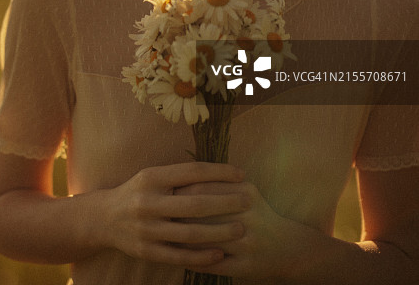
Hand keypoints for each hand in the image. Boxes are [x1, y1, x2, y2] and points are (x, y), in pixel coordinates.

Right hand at [101, 161, 246, 268]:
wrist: (103, 219)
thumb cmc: (138, 192)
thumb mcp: (152, 176)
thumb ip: (179, 176)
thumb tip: (218, 172)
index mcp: (151, 178)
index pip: (192, 172)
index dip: (219, 172)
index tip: (241, 174)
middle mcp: (148, 202)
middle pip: (194, 203)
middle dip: (225, 202)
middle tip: (248, 201)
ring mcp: (147, 229)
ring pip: (190, 233)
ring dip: (219, 231)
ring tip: (241, 228)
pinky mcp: (147, 252)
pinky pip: (179, 256)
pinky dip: (201, 256)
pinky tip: (220, 253)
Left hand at [173, 179, 306, 279]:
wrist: (288, 247)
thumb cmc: (257, 213)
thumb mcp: (244, 191)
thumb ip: (218, 182)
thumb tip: (180, 179)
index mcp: (246, 194)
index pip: (203, 188)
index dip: (180, 191)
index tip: (164, 192)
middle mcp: (248, 217)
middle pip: (201, 214)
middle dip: (176, 214)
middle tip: (158, 213)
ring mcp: (247, 244)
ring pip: (204, 241)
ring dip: (181, 239)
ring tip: (163, 234)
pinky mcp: (245, 267)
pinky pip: (211, 264)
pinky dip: (193, 260)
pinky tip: (178, 256)